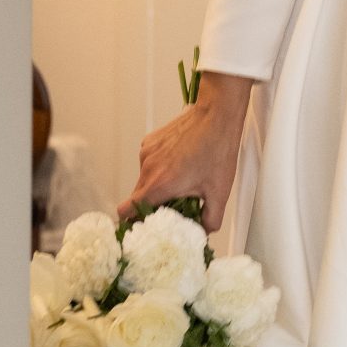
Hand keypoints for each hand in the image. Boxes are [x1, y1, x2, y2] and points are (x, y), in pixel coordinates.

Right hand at [119, 71, 254, 228]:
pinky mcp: (150, 141)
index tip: (145, 226)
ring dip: (157, 185)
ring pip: (143, 179)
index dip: (133, 222)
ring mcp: (146, 153)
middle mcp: (147, 169)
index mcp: (159, 184)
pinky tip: (181, 164)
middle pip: (136, 197)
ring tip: (182, 181)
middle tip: (173, 207)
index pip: (126, 211)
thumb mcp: (219, 192)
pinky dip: (159, 168)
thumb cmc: (218, 150)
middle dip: (151, 206)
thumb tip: (204, 231)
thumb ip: (210, 219)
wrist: (217, 115)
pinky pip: (148, 162)